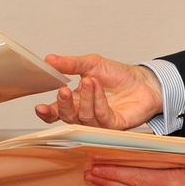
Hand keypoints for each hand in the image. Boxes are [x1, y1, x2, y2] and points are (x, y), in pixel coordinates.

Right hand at [34, 53, 164, 129]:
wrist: (144, 81)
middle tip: (63, 90)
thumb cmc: (118, 75)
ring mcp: (100, 122)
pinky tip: (97, 87)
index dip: (47, 112)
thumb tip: (49, 60)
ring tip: (89, 80)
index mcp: (76, 102)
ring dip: (85, 98)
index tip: (40, 107)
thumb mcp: (91, 64)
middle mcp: (86, 114)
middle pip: (67, 118)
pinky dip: (98, 101)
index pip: (57, 112)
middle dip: (63, 105)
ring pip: (84, 117)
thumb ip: (70, 64)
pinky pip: (102, 117)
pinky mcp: (114, 126)